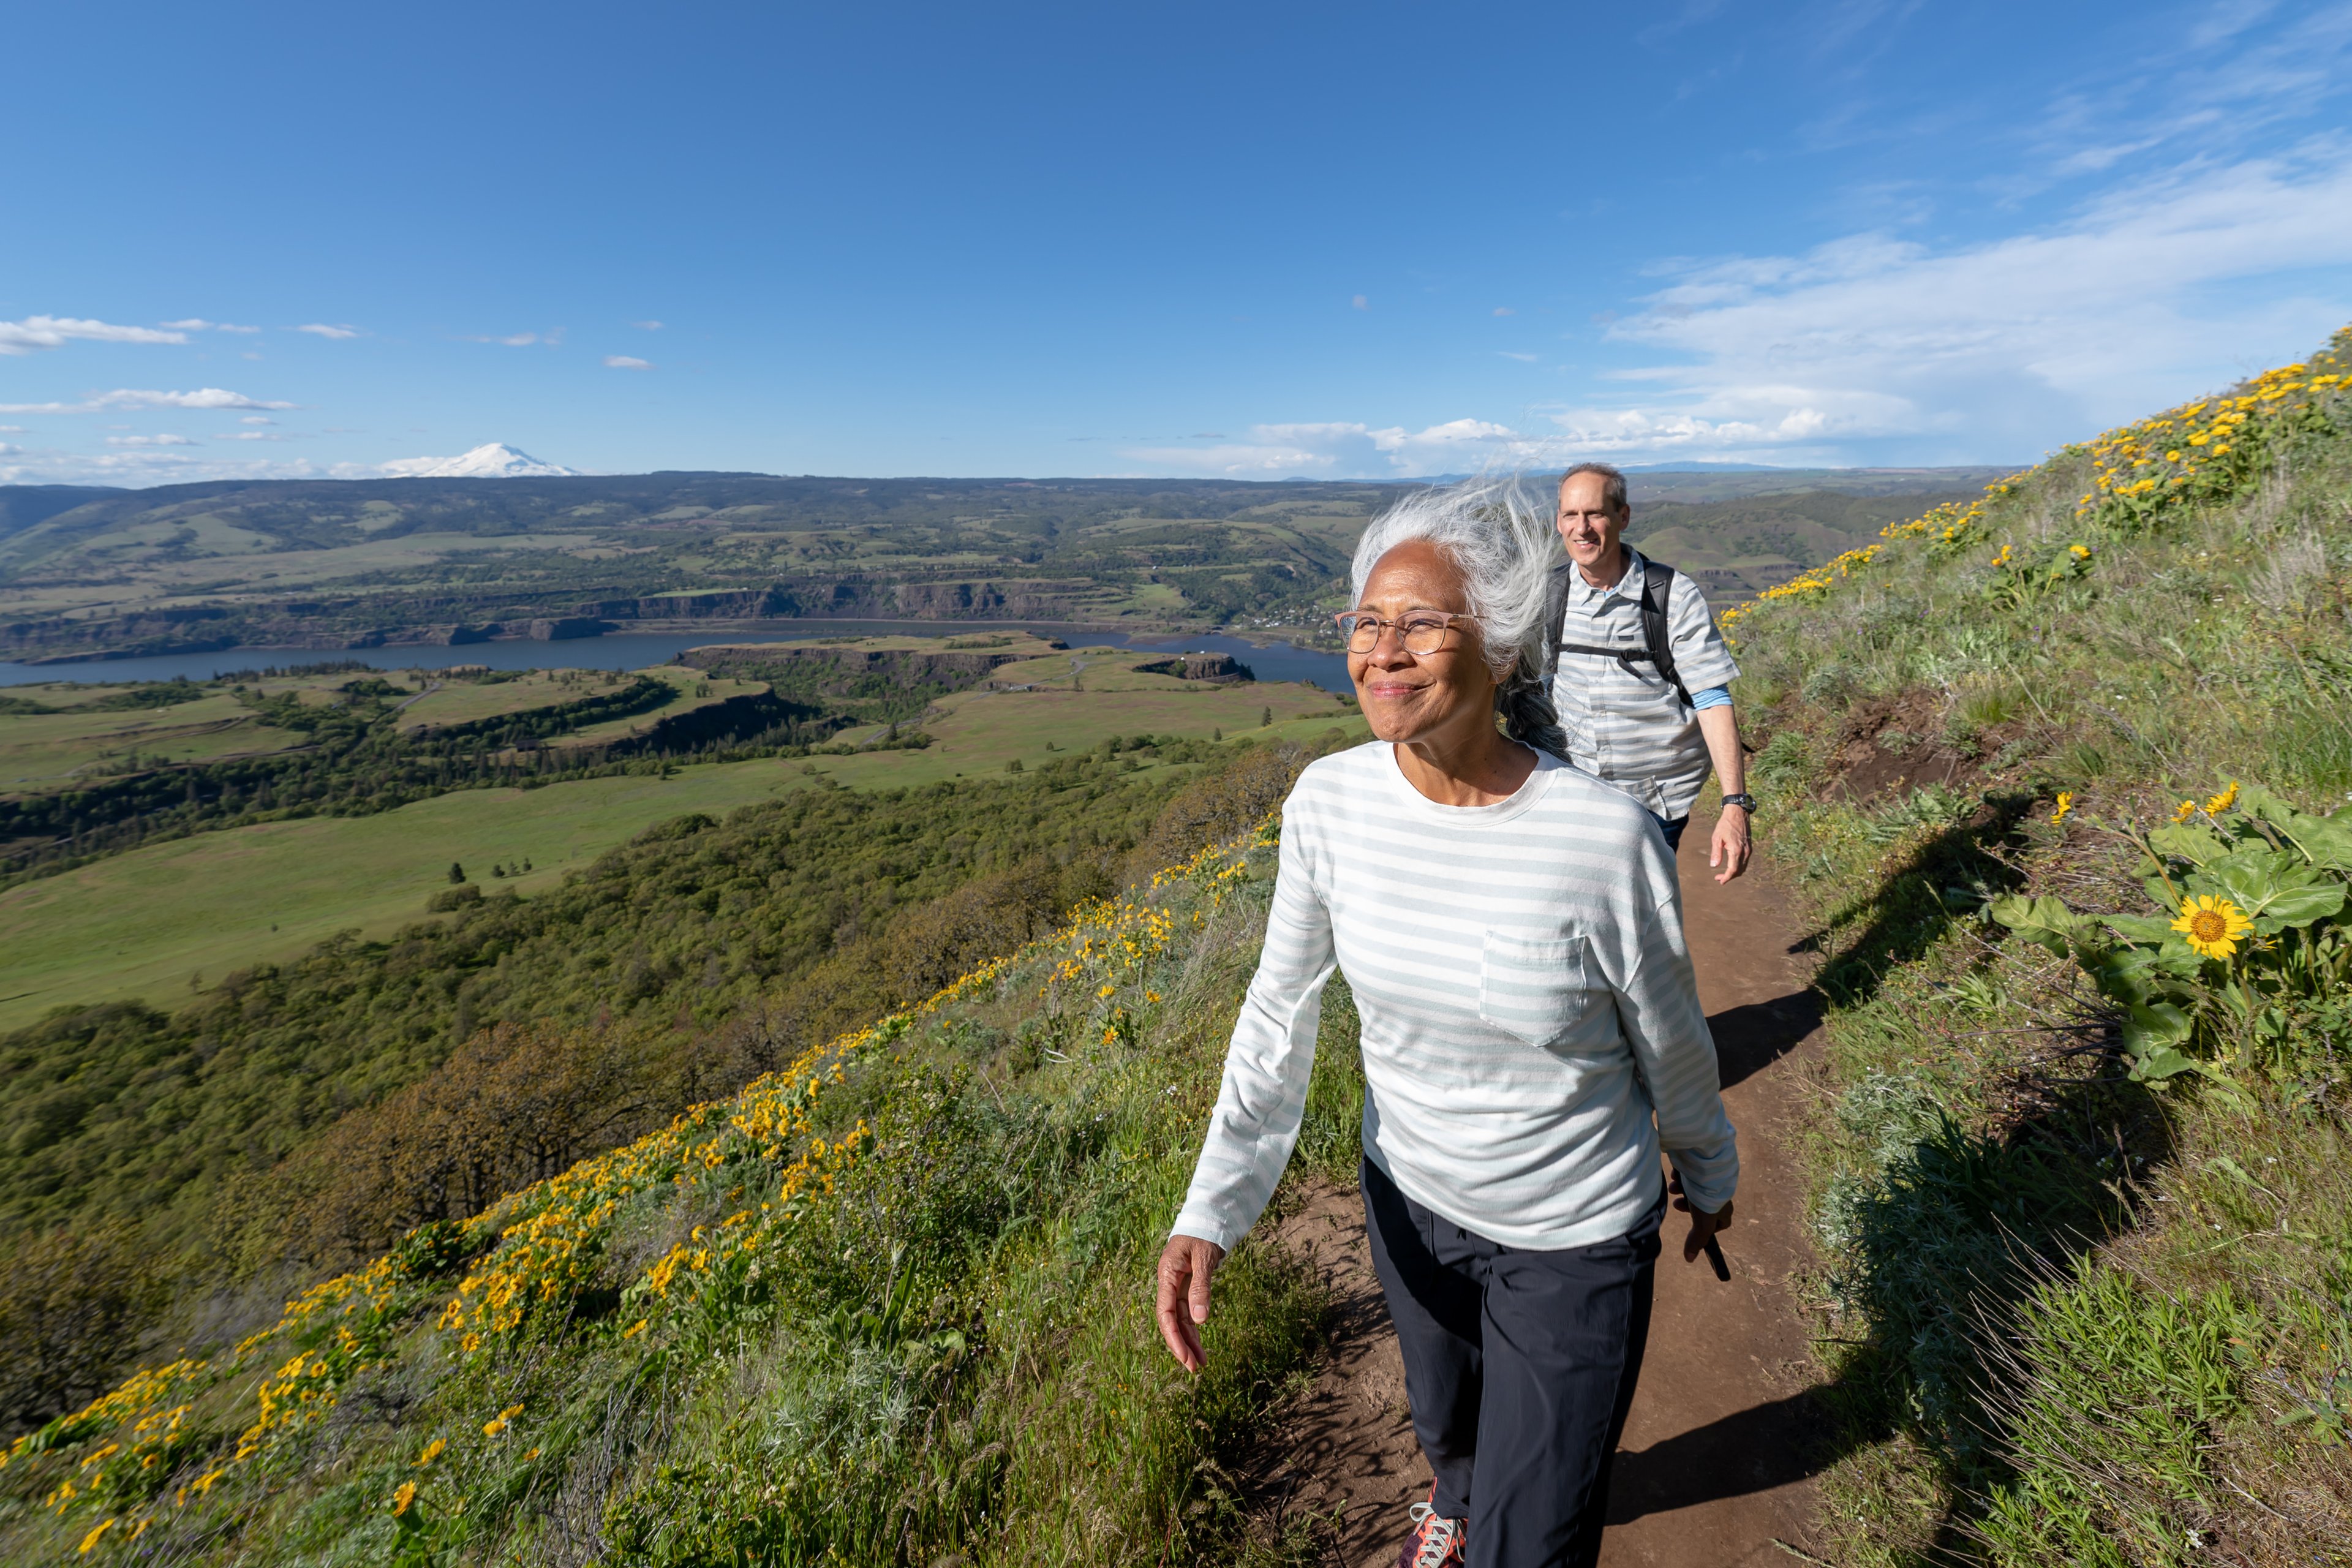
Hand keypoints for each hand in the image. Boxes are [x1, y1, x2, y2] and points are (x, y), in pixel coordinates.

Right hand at [1155, 1234, 1226, 1371]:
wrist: (1207, 1218)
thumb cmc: (1204, 1234)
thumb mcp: (1204, 1258)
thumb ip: (1201, 1287)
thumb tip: (1200, 1320)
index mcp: (1166, 1274)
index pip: (1164, 1312)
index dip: (1172, 1336)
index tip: (1184, 1356)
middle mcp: (1168, 1283)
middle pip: (1170, 1321)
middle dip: (1181, 1345)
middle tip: (1193, 1368)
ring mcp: (1177, 1287)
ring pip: (1180, 1320)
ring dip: (1189, 1341)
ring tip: (1201, 1364)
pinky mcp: (1187, 1288)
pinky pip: (1188, 1314)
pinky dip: (1194, 1330)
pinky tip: (1200, 1347)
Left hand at [1669, 1169, 1733, 1263]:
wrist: (1706, 1164)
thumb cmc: (1707, 1196)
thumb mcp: (1702, 1222)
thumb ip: (1697, 1240)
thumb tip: (1689, 1259)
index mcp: (1723, 1208)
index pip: (1721, 1223)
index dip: (1708, 1228)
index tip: (1695, 1225)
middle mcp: (1717, 1194)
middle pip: (1701, 1206)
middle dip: (1686, 1206)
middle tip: (1677, 1203)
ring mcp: (1708, 1180)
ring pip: (1692, 1190)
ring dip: (1680, 1190)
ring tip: (1673, 1188)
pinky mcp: (1699, 1168)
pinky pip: (1688, 1174)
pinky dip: (1680, 1176)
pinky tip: (1675, 1174)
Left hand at [1709, 806, 1751, 884]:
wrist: (1738, 813)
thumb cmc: (1725, 824)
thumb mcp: (1717, 838)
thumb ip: (1716, 853)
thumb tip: (1714, 866)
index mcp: (1736, 850)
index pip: (1733, 870)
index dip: (1726, 877)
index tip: (1720, 881)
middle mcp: (1745, 852)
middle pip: (1739, 871)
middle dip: (1729, 877)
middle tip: (1718, 878)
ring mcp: (1748, 850)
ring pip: (1743, 867)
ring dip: (1734, 872)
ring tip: (1723, 873)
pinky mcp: (1749, 847)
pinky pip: (1745, 861)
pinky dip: (1738, 866)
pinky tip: (1730, 865)